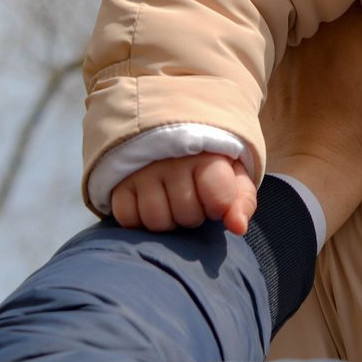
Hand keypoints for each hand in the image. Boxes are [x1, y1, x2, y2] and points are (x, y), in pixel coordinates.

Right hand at [111, 153, 257, 235]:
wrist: (168, 134)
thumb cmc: (206, 161)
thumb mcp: (233, 173)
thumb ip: (242, 200)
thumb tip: (238, 227)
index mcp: (206, 155)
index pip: (218, 201)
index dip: (219, 206)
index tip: (215, 196)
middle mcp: (171, 162)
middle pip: (187, 216)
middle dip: (193, 214)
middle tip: (190, 198)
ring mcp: (142, 172)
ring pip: (157, 222)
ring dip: (167, 220)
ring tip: (170, 202)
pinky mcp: (119, 183)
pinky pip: (128, 219)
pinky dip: (139, 219)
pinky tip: (148, 204)